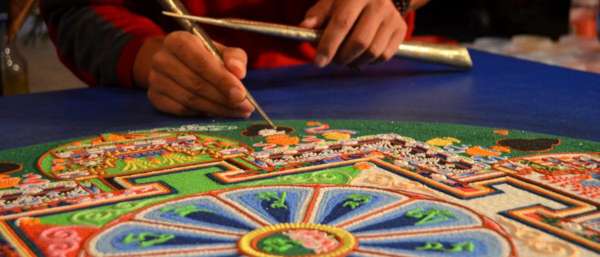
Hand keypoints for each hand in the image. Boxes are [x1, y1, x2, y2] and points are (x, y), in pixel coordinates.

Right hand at [137, 32, 254, 116]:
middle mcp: (162, 59)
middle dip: (224, 98)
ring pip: (190, 100)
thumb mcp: (220, 50)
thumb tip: (239, 72)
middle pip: (196, 84)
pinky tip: (217, 112)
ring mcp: (155, 79)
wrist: (175, 62)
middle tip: (244, 107)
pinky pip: (182, 110)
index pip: (201, 62)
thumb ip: (234, 58)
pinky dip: (202, 113)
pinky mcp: (155, 97)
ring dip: (217, 108)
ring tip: (237, 111)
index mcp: (178, 40)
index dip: (222, 79)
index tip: (241, 94)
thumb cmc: (203, 56)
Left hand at [300, 0, 407, 66]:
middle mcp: (378, 4)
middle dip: (342, 57)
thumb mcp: (330, 2)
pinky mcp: (401, 29)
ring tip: (345, 57)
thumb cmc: (346, 1)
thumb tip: (305, 27)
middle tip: (333, 60)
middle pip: (359, 42)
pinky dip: (368, 62)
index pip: (342, 23)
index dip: (329, 45)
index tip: (318, 62)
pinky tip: (360, 55)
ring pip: (372, 52)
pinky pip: (384, 56)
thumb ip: (317, 15)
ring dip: (354, 62)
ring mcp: (392, 17)